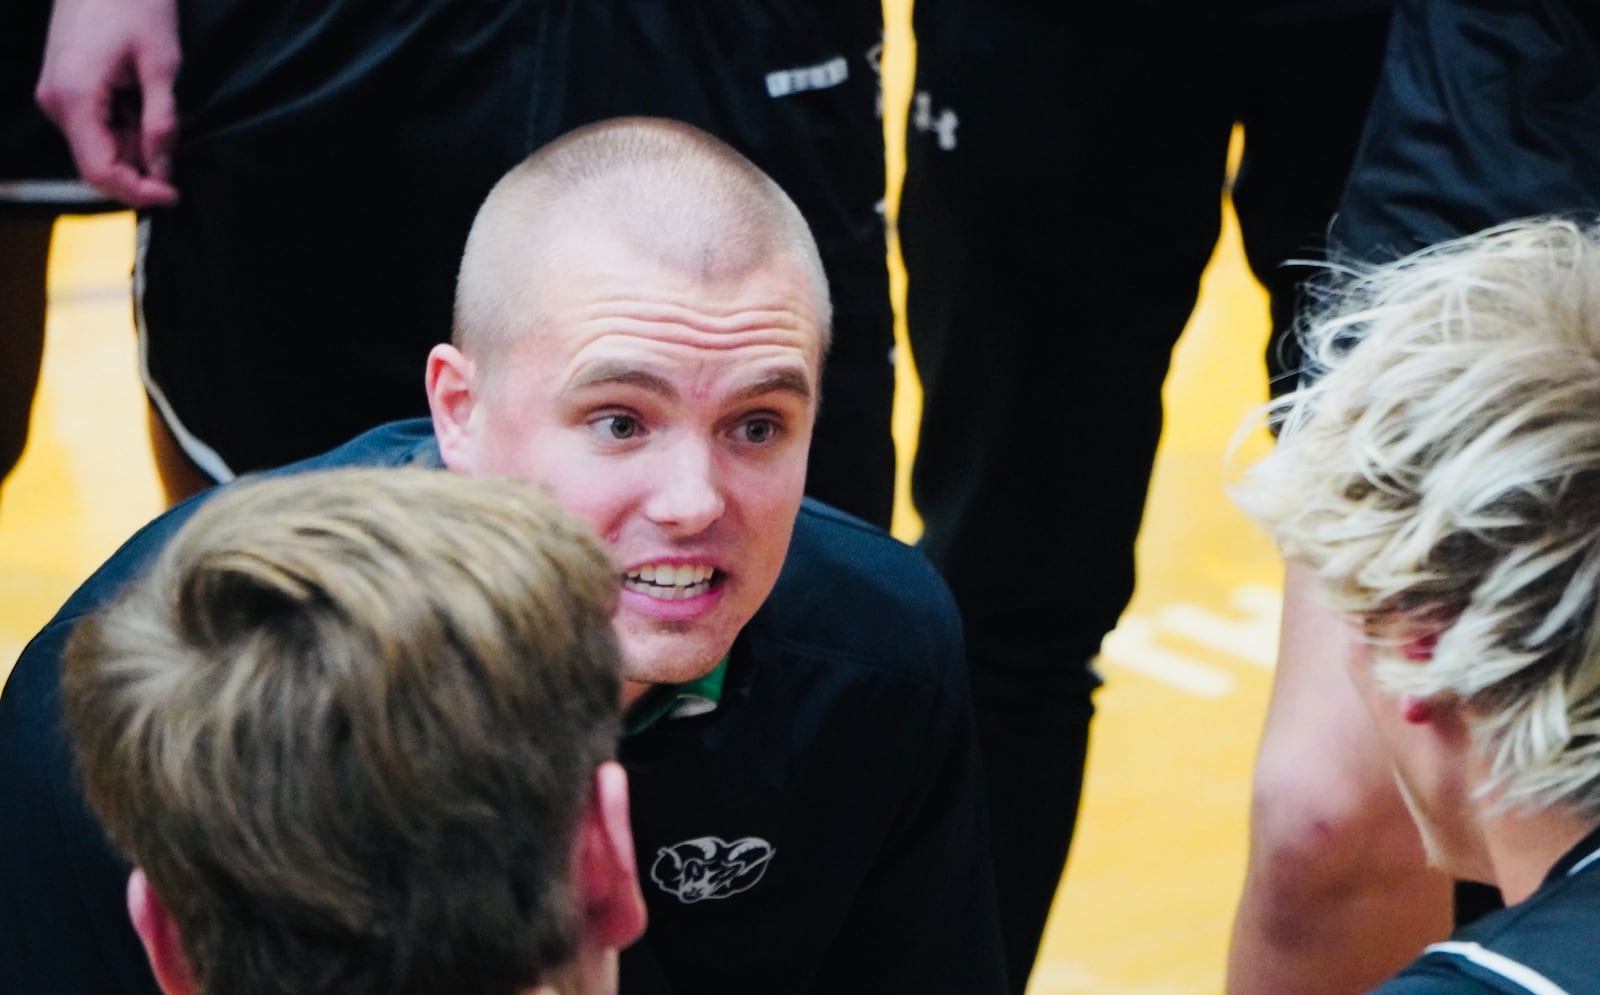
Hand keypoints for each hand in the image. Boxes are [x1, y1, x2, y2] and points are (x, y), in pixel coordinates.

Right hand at [35, 0, 180, 206]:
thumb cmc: (134, 4)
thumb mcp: (161, 66)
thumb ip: (161, 123)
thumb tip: (162, 170)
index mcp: (74, 98)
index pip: (100, 172)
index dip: (139, 193)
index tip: (173, 195)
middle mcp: (55, 102)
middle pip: (99, 165)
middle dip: (141, 168)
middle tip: (176, 148)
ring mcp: (56, 96)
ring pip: (99, 147)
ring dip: (136, 146)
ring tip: (162, 110)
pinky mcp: (65, 89)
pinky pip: (96, 127)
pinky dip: (126, 128)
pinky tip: (144, 102)